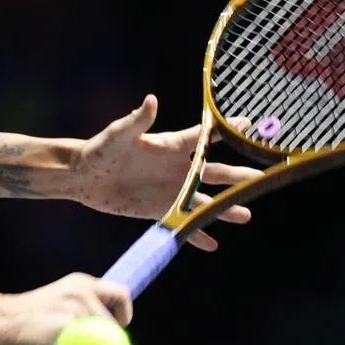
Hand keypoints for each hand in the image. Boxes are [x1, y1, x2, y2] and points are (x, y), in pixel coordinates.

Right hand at [0, 273, 132, 344]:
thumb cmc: (25, 318)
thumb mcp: (60, 303)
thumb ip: (80, 313)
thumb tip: (98, 336)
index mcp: (82, 283)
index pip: (121, 295)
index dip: (123, 315)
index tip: (113, 330)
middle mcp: (82, 292)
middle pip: (115, 325)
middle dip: (108, 344)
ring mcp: (76, 309)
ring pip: (102, 342)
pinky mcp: (67, 328)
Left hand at [75, 94, 262, 250]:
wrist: (83, 177)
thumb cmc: (100, 149)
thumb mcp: (118, 135)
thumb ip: (137, 121)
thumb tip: (151, 101)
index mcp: (170, 145)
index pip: (204, 137)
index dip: (226, 130)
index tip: (250, 123)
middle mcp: (177, 168)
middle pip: (214, 172)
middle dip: (237, 176)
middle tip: (260, 179)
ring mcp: (170, 190)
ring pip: (203, 200)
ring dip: (223, 209)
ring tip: (245, 215)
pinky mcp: (159, 210)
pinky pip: (182, 223)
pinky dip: (196, 234)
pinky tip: (212, 244)